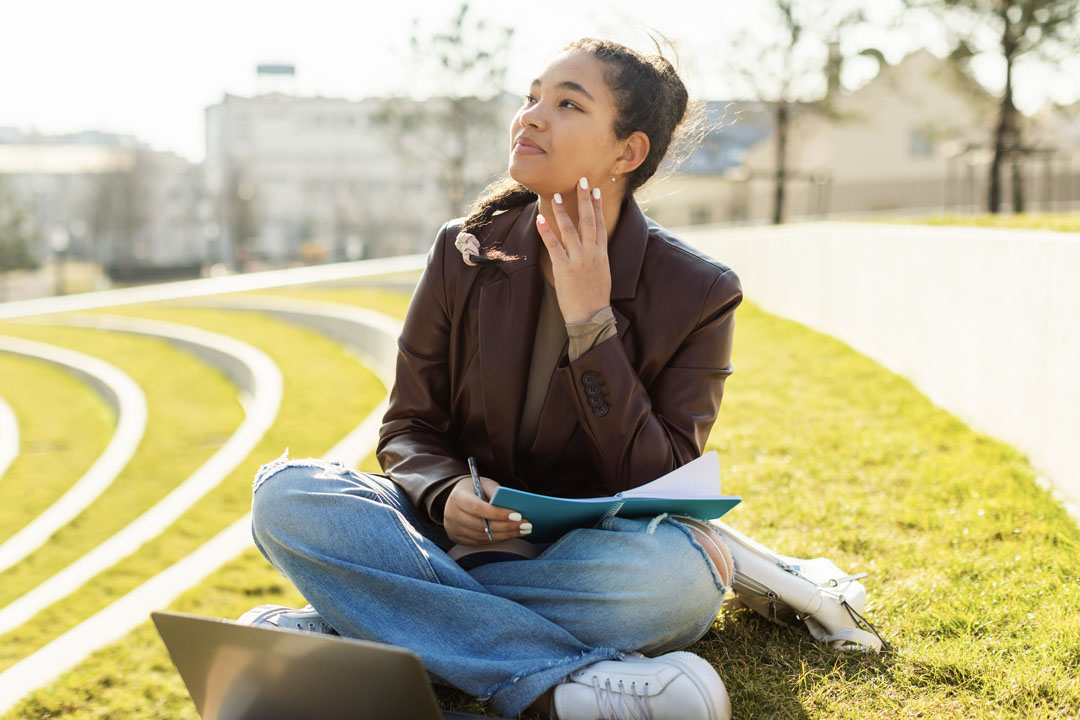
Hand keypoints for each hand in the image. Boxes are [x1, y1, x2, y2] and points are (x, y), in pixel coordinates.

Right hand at [442, 476, 531, 544]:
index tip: (518, 515)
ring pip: (482, 537)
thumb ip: (495, 491)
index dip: (498, 513)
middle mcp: (452, 515)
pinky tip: (511, 534)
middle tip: (526, 524)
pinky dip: (498, 539)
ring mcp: (454, 529)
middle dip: (506, 526)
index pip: (478, 508)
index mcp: (458, 498)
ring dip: (505, 535)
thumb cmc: (474, 489)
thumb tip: (512, 505)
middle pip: (481, 525)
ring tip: (523, 530)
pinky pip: (480, 542)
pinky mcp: (458, 539)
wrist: (454, 498)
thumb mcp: (484, 483)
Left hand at [536, 177, 611, 324]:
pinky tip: (540, 220)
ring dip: (563, 211)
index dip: (598, 207)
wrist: (592, 316)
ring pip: (570, 230)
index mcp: (602, 254)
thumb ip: (596, 257)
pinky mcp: (564, 268)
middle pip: (589, 221)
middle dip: (585, 200)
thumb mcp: (602, 273)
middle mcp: (591, 253)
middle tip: (581, 181)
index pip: (601, 225)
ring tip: (556, 196)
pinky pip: (553, 246)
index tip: (596, 191)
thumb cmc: (595, 298)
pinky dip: (546, 232)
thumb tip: (590, 246)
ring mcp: (578, 260)